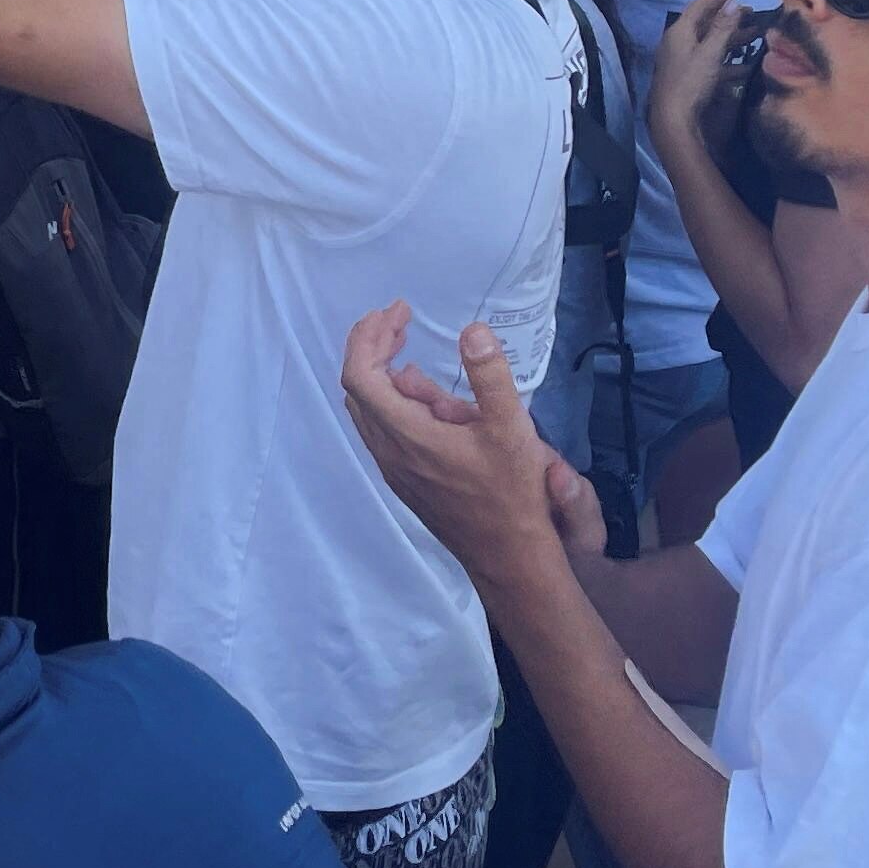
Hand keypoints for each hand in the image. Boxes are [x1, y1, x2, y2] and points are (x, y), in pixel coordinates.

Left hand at [336, 303, 591, 590]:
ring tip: (407, 347)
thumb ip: (490, 375)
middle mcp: (389, 452)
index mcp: (406, 434)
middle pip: (357, 388)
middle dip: (372, 346)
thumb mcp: (510, 428)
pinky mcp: (403, 480)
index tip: (398, 312)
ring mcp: (393, 469)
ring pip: (366, 411)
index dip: (370, 336)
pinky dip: (389, 399)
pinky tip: (420, 395)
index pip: (360, 374)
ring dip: (380, 373)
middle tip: (399, 320)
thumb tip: (472, 330)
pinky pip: (380, 429)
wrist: (507, 555)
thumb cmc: (510, 493)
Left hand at [648, 0, 751, 158]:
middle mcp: (679, 43)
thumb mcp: (710, 53)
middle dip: (730, 18)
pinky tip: (748, 66)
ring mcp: (684, 61)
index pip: (700, 6)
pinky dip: (729, 62)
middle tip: (753, 14)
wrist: (673, 120)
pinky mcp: (690, 77)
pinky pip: (712, 63)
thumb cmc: (691, 82)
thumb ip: (723, 27)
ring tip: (757, 34)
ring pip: (712, 44)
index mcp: (680, 32)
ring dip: (733, 39)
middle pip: (707, 24)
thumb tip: (734, 0)